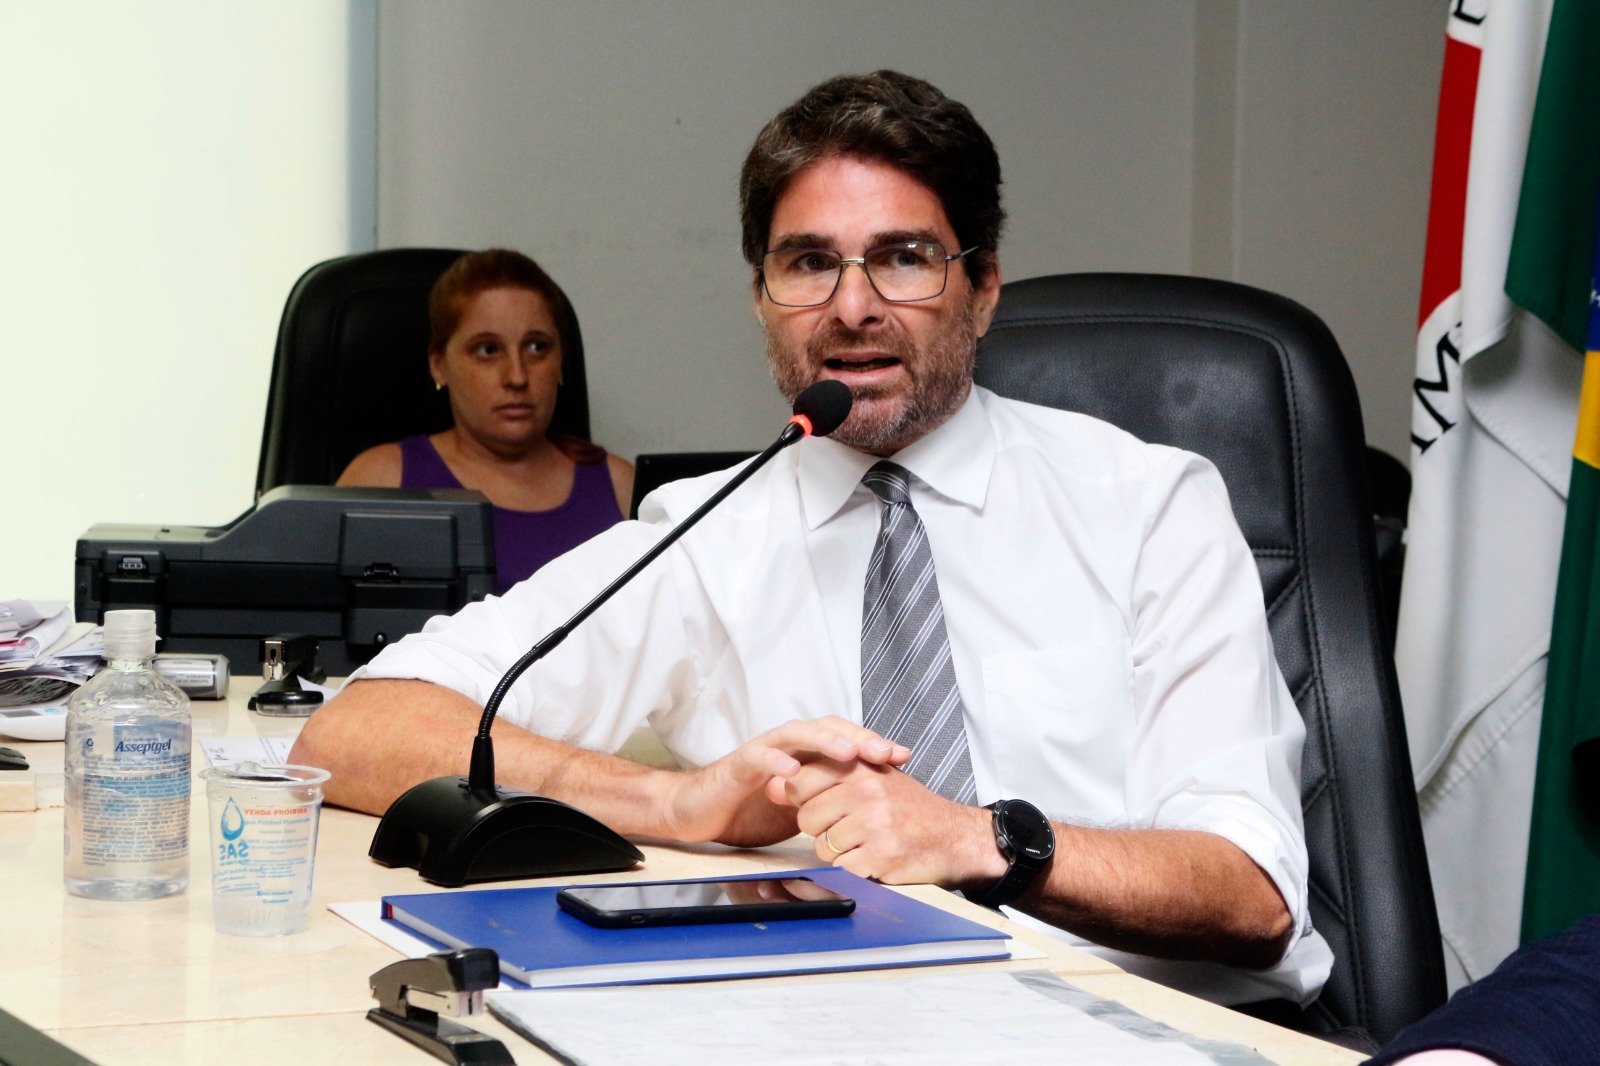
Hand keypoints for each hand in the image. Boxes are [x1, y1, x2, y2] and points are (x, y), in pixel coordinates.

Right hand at [653, 717, 909, 847]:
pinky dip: (775, 763)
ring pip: (797, 735)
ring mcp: (763, 752)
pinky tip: (792, 771)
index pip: (844, 740)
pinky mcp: (738, 765)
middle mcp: (787, 747)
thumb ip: (828, 803)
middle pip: (827, 729)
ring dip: (824, 741)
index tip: (902, 756)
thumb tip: (870, 815)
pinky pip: (758, 758)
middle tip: (885, 751)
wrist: (698, 812)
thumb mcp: (800, 811)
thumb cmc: (748, 809)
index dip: (872, 745)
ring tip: (848, 751)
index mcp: (804, 756)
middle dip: (858, 738)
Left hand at [774, 758, 1004, 888]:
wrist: (956, 837)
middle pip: (806, 818)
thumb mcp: (873, 777)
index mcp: (861, 767)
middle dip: (821, 830)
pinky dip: (856, 870)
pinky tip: (877, 859)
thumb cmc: (910, 809)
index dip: (803, 799)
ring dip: (840, 852)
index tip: (821, 806)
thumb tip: (774, 785)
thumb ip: (825, 778)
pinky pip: (843, 869)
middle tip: (852, 828)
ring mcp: (874, 825)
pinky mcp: (881, 856)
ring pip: (823, 847)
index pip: (800, 780)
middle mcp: (866, 792)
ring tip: (869, 842)